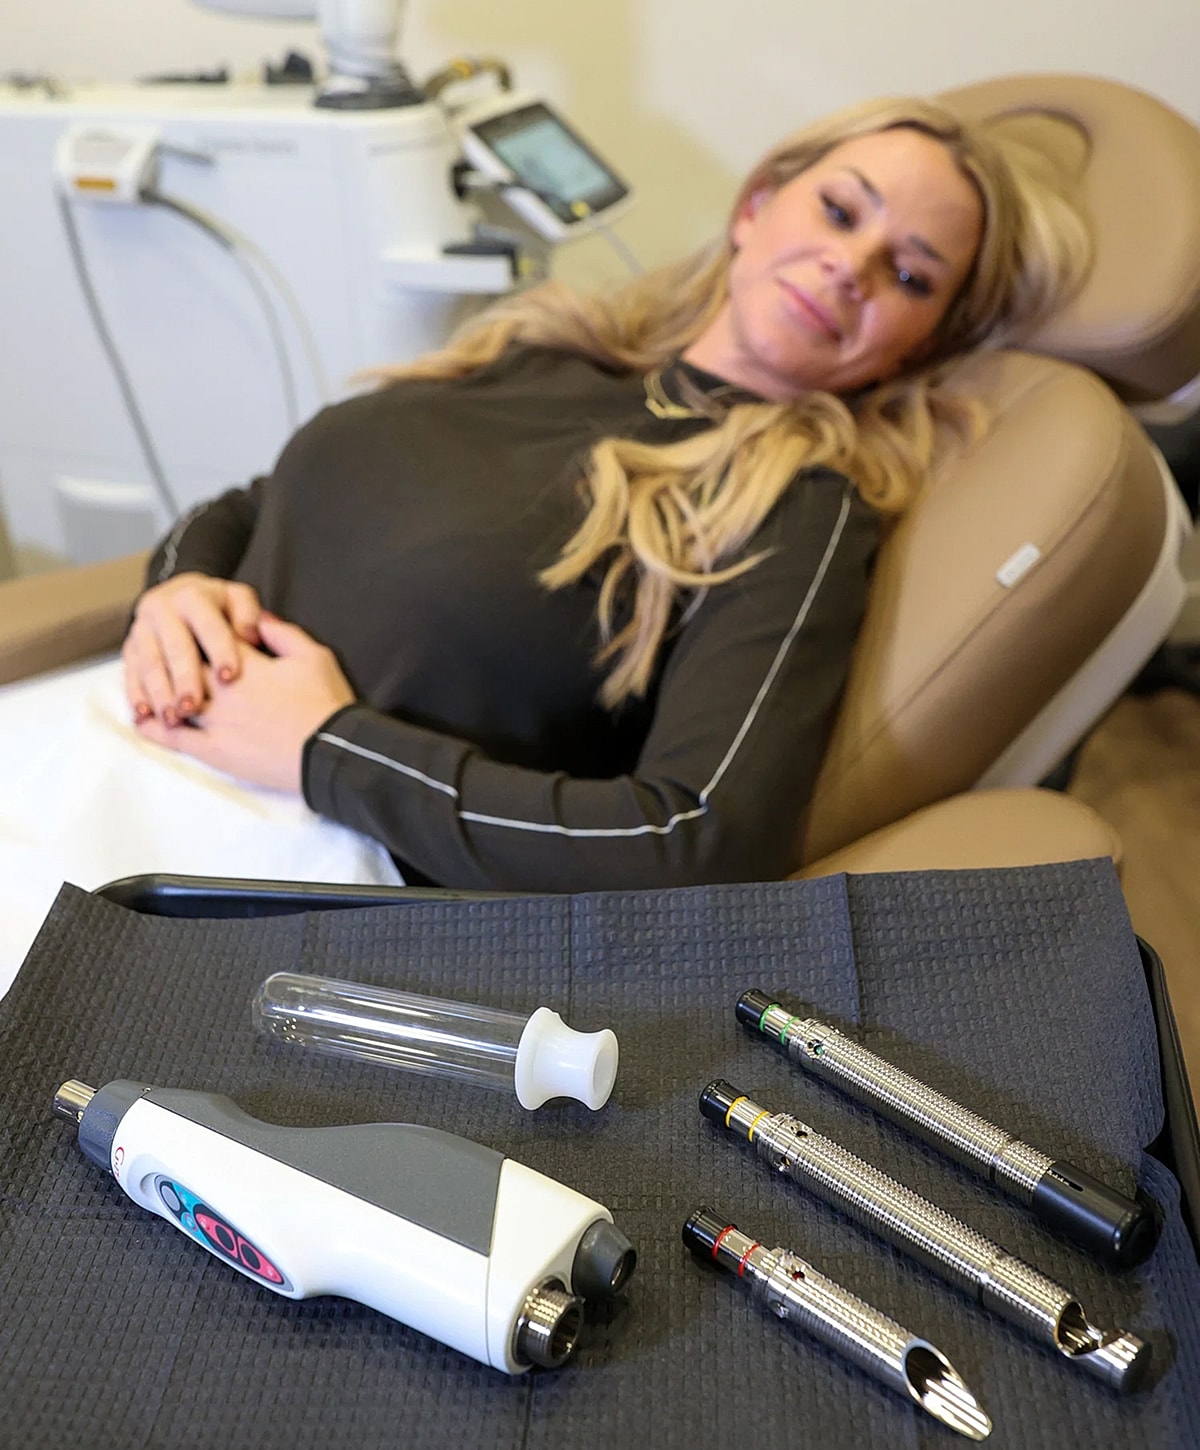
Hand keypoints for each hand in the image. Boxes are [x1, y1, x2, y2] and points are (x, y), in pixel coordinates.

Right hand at [123, 572, 263, 724]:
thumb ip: (248, 614)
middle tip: (194, 707)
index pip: (208, 626)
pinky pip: (131, 674)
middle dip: (184, 678)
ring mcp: (142, 630)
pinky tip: (145, 717)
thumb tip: (250, 635)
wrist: (177, 597)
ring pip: (149, 664)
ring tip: (172, 719)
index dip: (219, 651)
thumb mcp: (237, 599)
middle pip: (174, 647)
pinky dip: (137, 696)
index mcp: (192, 597)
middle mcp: (162, 610)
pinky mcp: (130, 649)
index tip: (229, 677)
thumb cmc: (218, 606)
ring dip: (159, 693)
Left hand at [134, 613, 355, 793]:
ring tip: (148, 689)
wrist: (332, 751)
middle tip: (163, 653)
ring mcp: (217, 722)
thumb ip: (282, 633)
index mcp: (248, 664)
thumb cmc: (327, 704)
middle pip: (186, 667)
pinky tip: (146, 721)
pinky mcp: (216, 752)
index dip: (202, 634)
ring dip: (159, 693)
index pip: (213, 639)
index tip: (195, 629)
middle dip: (174, 659)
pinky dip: (157, 729)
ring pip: (176, 701)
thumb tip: (257, 618)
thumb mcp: (314, 656)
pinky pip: (177, 739)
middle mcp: (224, 690)